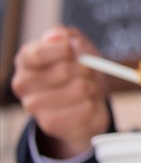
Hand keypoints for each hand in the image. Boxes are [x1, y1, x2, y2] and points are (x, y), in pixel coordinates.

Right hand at [11, 26, 109, 156]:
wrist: (84, 103)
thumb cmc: (78, 70)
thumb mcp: (77, 46)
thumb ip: (69, 37)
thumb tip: (63, 39)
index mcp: (26, 61)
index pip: (38, 53)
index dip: (64, 50)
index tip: (77, 49)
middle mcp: (23, 84)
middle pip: (65, 70)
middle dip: (87, 68)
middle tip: (89, 72)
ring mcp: (35, 107)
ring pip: (80, 89)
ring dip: (94, 86)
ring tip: (89, 88)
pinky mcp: (52, 125)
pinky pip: (87, 108)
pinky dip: (96, 104)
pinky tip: (87, 104)